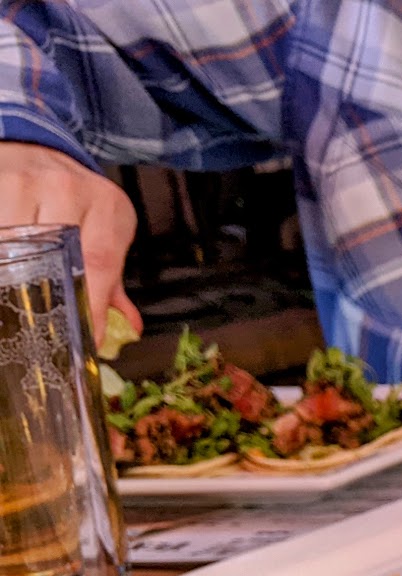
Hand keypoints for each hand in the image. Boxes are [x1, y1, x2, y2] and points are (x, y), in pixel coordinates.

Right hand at [0, 142, 141, 347]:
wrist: (37, 148)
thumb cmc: (77, 198)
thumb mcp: (107, 228)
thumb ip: (113, 280)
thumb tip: (126, 328)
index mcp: (105, 205)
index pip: (99, 264)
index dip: (90, 307)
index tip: (84, 339)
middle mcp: (65, 189)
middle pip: (54, 256)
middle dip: (49, 296)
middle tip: (45, 325)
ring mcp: (22, 183)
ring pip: (15, 244)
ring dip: (17, 275)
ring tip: (22, 295)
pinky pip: (0, 229)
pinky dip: (5, 254)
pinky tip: (12, 271)